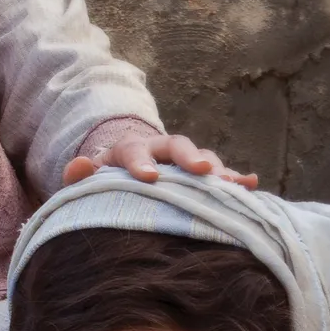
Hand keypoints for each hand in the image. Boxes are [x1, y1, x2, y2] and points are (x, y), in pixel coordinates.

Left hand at [61, 132, 257, 189]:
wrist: (128, 167)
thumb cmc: (107, 180)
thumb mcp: (91, 177)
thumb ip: (81, 175)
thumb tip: (77, 167)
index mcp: (129, 149)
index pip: (133, 150)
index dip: (141, 162)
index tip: (149, 177)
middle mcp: (160, 149)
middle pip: (176, 146)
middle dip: (190, 157)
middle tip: (203, 169)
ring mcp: (184, 159)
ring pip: (203, 158)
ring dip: (219, 171)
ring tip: (234, 185)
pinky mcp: (201, 173)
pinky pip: (221, 175)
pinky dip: (236, 179)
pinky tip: (252, 185)